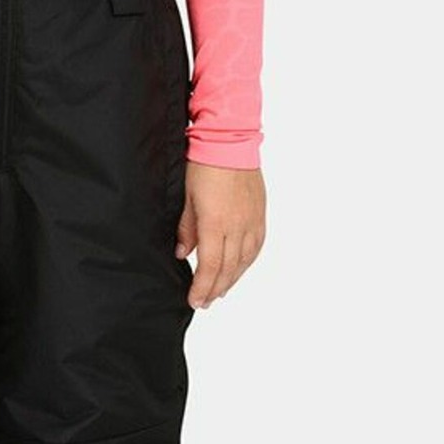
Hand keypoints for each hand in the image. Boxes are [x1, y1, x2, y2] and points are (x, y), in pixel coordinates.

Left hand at [175, 164, 265, 309]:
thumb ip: (186, 229)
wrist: (229, 141)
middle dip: (215, 288)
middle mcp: (238, 226)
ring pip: (245, 260)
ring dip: (232, 279)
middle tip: (204, 302)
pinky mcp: (260, 213)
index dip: (202, 287)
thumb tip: (183, 253)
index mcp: (216, 223)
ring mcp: (252, 220)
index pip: (210, 266)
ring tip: (220, 290)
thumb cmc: (204, 165)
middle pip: (228, 268)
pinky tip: (239, 268)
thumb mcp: (186, 198)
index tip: (194, 300)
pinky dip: (247, 262)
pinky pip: (257, 246)